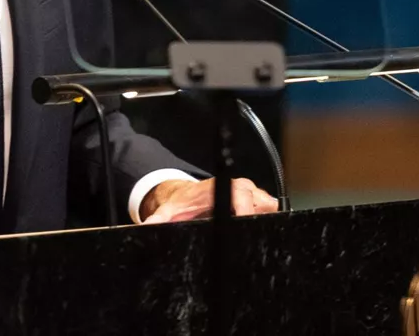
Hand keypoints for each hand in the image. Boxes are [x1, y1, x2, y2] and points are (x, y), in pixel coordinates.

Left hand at [140, 177, 278, 223]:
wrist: (189, 196)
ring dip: (257, 221)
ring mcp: (254, 194)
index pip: (243, 196)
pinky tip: (247, 229)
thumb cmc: (184, 203)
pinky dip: (262, 221)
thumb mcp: (170, 211)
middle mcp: (243, 186)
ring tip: (240, 230)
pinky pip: (270, 213)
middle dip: (253, 220)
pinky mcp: (260, 202)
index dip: (245, 211)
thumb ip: (159, 219)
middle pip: (261, 205)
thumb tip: (148, 226)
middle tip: (239, 233)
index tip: (242, 223)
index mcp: (225, 185)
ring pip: (268, 210)